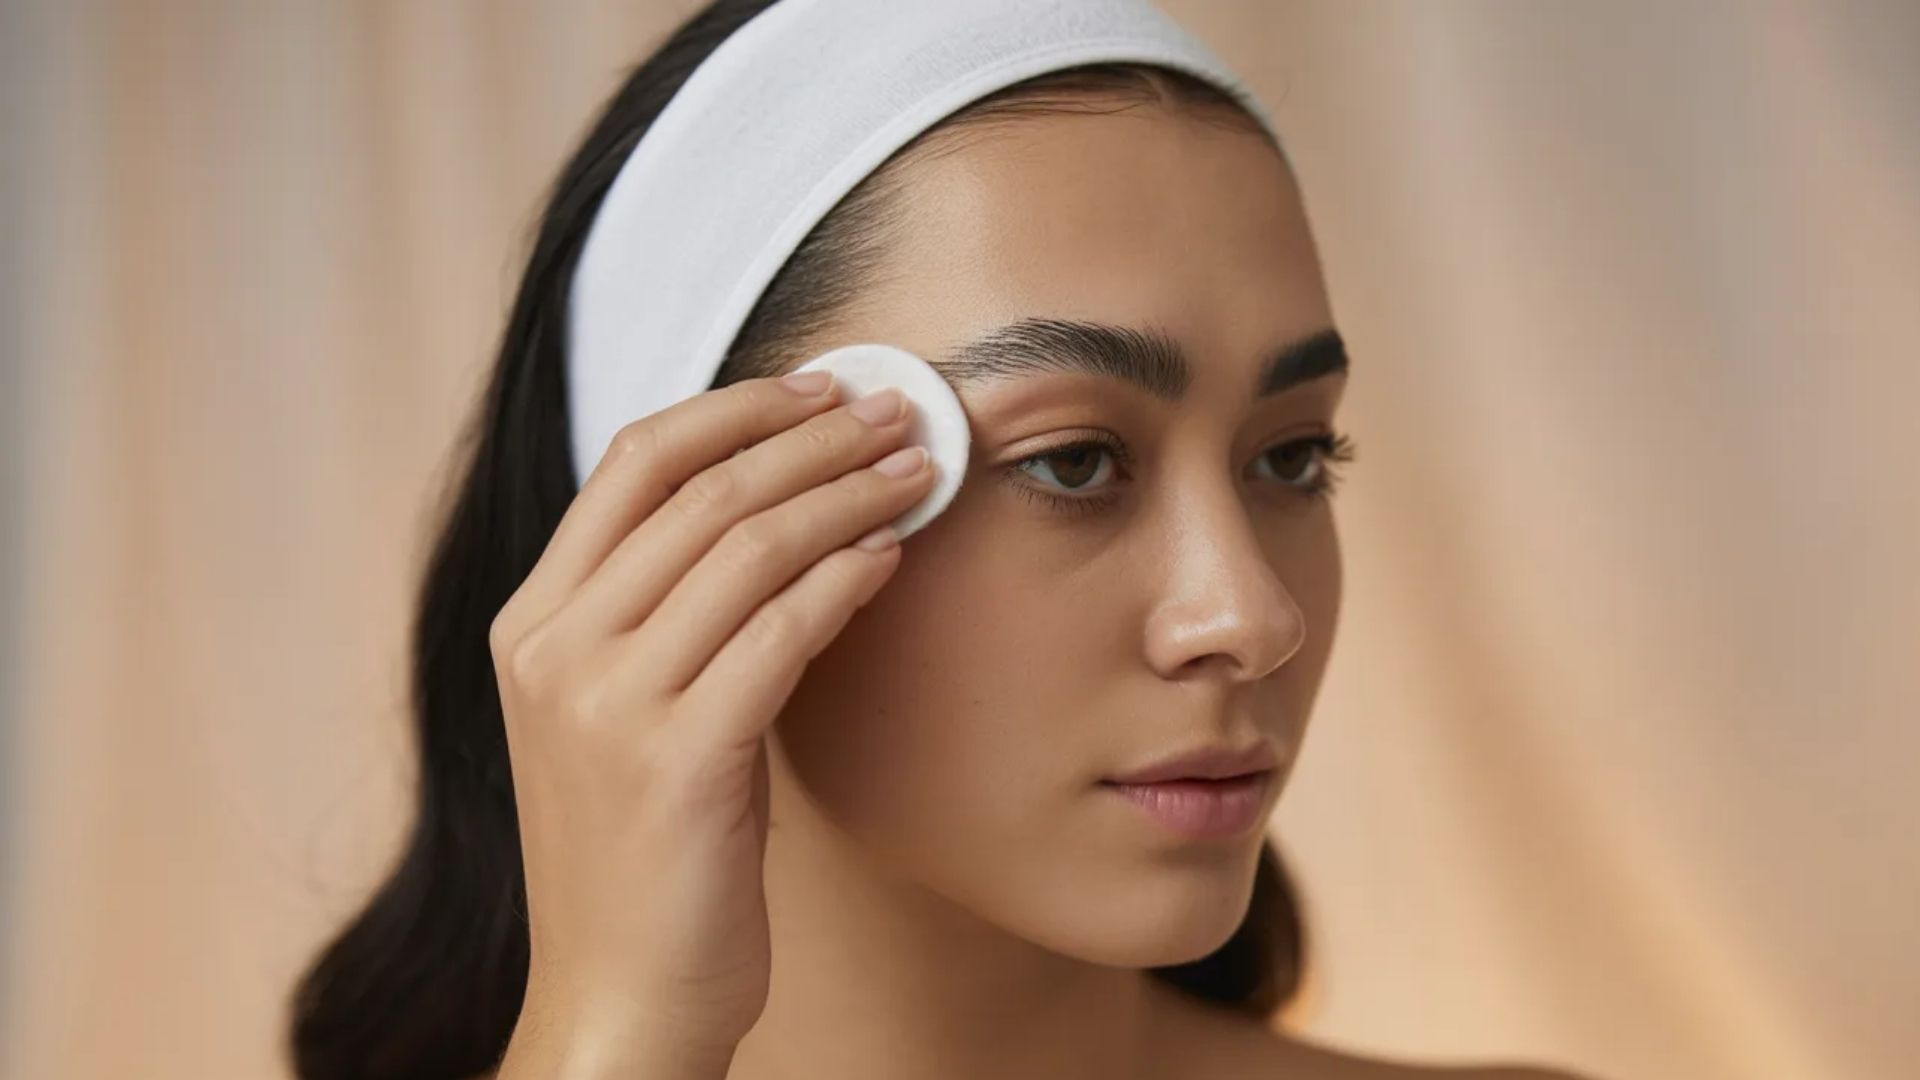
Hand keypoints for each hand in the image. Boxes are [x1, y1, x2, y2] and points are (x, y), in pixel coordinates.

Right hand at [488, 371, 933, 1067]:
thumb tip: (785, 509)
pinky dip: (846, 579)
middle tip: (895, 412)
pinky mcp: (675, 760)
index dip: (736, 408)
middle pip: (699, 487)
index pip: (632, 462)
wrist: (619, 998)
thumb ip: (671, 614)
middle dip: (812, 435)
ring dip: (846, 493)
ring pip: (747, 544)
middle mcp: (554, 649)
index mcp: (531, 624)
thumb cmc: (646, 855)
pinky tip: (892, 561)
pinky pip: (781, 631)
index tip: (818, 387)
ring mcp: (606, 704)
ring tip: (916, 470)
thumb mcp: (630, 714)